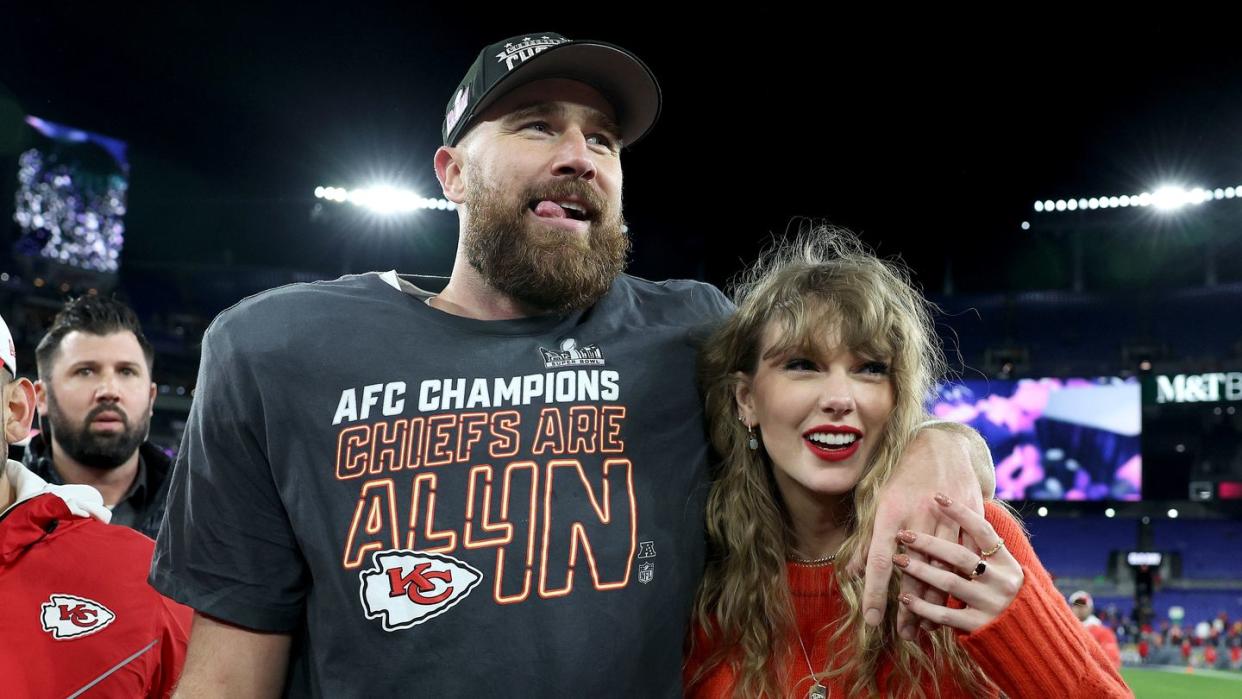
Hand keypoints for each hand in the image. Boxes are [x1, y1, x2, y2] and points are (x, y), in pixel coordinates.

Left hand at [850, 427, 984, 638]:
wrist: (943, 446)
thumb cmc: (903, 477)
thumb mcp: (879, 502)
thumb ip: (867, 540)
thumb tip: (853, 573)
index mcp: (890, 513)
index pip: (879, 561)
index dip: (875, 593)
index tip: (872, 620)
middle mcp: (918, 516)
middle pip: (914, 572)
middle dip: (909, 607)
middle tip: (904, 635)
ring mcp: (947, 518)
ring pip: (943, 569)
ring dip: (935, 601)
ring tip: (926, 627)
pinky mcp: (970, 518)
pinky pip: (967, 558)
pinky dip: (961, 582)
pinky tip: (953, 603)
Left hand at [894, 493, 1023, 632]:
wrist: (1029, 636)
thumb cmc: (1003, 594)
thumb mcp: (1001, 569)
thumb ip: (981, 550)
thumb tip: (953, 518)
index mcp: (1006, 562)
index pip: (983, 531)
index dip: (961, 512)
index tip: (937, 496)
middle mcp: (1001, 581)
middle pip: (960, 556)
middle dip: (929, 543)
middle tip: (903, 534)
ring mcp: (991, 604)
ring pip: (950, 583)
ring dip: (920, 571)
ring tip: (898, 561)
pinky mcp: (979, 626)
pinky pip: (945, 615)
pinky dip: (923, 607)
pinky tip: (905, 598)